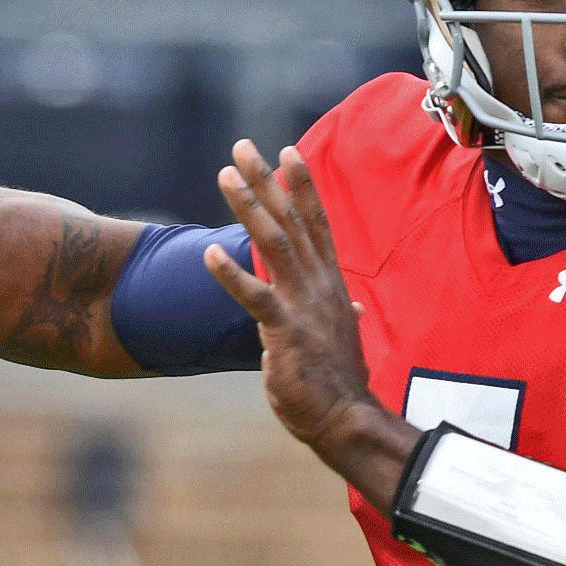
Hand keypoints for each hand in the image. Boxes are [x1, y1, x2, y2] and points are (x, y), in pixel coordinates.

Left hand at [207, 141, 412, 494]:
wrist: (346, 419)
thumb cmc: (339, 382)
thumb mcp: (342, 339)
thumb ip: (342, 314)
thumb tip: (356, 308)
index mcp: (330, 284)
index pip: (316, 223)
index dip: (301, 185)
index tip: (287, 150)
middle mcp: (319, 286)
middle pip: (291, 221)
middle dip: (267, 181)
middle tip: (243, 146)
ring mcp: (303, 307)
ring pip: (274, 245)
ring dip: (249, 208)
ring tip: (225, 176)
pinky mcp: (286, 333)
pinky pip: (256, 298)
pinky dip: (232, 275)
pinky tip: (209, 254)